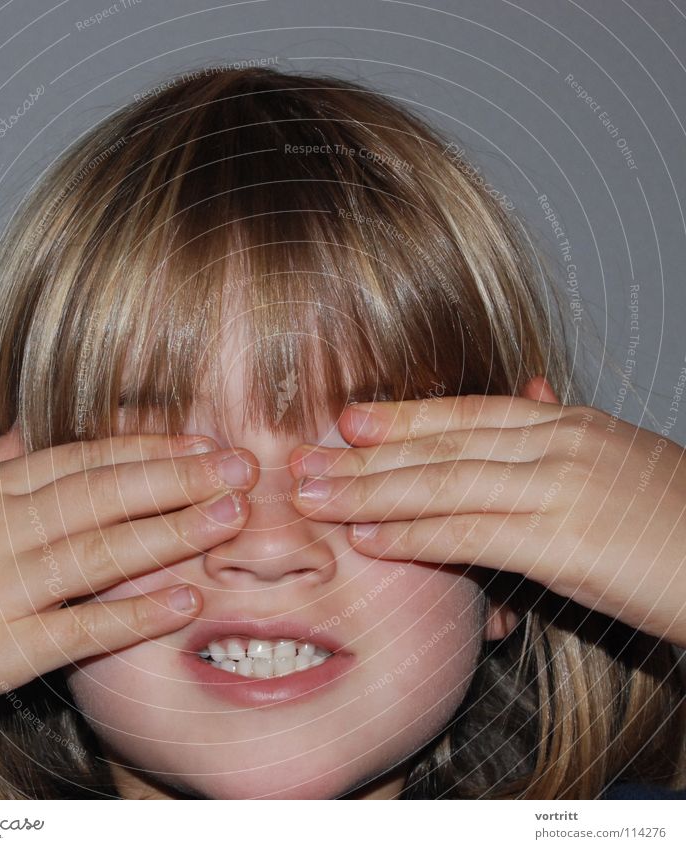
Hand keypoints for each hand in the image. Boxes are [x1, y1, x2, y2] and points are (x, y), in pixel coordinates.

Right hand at [0, 426, 257, 710]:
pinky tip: (185, 601)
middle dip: (180, 478)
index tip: (203, 441)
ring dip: (173, 532)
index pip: (86, 459)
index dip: (151, 449)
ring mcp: (3, 589)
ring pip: (102, 552)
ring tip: (232, 516)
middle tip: (243, 467)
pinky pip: (79, 629)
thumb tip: (32, 433)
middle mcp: (3, 530)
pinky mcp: (0, 651)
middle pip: (107, 495)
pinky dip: (134, 616)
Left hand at [288, 378, 685, 646]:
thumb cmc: (676, 518)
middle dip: (364, 456)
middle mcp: (556, 444)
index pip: (464, 414)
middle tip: (301, 461)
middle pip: (440, 445)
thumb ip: (558, 431)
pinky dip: (414, 535)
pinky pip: (471, 533)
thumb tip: (527, 390)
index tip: (344, 421)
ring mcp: (559, 487)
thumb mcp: (615, 458)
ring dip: (369, 493)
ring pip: (442, 483)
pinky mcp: (565, 541)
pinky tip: (370, 538)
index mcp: (565, 424)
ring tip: (313, 498)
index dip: (399, 417)